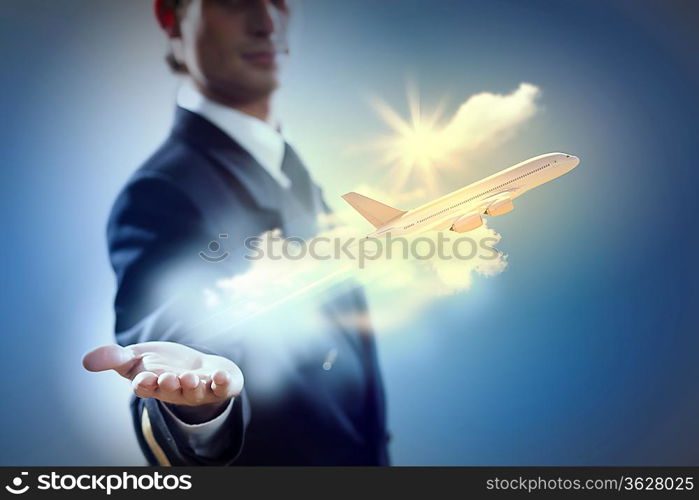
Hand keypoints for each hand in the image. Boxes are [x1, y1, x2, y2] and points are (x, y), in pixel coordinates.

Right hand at [82, 341, 243, 422]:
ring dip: (192, 387)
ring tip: (189, 378)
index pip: (146, 387)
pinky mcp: (220, 386)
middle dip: (169, 385)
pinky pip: (223, 389)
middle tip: (168, 378)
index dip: (144, 384)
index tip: (142, 379)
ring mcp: (199, 390)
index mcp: (154, 384)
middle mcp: (176, 391)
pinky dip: (222, 383)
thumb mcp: (136, 358)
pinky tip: (219, 375)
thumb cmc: (164, 364)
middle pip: (170, 391)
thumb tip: (85, 360)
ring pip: (195, 393)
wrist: (199, 369)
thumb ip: (114, 358)